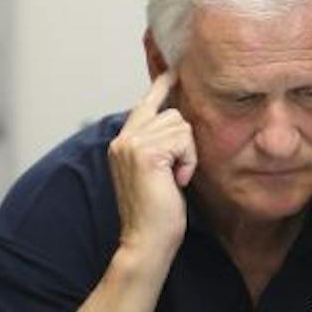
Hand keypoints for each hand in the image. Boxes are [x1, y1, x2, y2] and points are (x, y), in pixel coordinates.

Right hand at [107, 71, 195, 266]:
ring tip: (174, 179)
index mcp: (122, 142)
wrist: (146, 240)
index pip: (144, 105)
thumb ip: (160, 145)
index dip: (161, 87)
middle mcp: (122, 139)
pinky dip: (189, 161)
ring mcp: (131, 143)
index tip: (174, 71)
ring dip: (188, 154)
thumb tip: (177, 120)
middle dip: (185, 143)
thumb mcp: (158, 171)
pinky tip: (177, 181)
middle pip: (172, 113)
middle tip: (176, 174)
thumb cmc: (158, 212)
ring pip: (181, 125)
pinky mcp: (145, 152)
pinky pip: (184, 139)